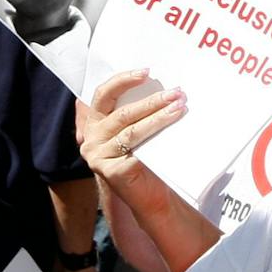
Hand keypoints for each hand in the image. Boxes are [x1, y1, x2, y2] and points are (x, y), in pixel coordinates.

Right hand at [76, 69, 185, 201]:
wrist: (149, 199)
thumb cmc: (146, 160)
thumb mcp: (137, 131)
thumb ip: (138, 112)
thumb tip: (164, 86)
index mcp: (94, 122)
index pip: (104, 94)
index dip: (123, 80)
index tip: (147, 72)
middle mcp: (91, 137)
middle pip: (121, 112)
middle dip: (152, 100)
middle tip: (176, 93)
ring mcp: (98, 155)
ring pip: (131, 130)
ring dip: (158, 117)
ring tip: (180, 108)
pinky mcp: (110, 171)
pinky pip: (136, 150)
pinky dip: (156, 138)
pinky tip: (172, 132)